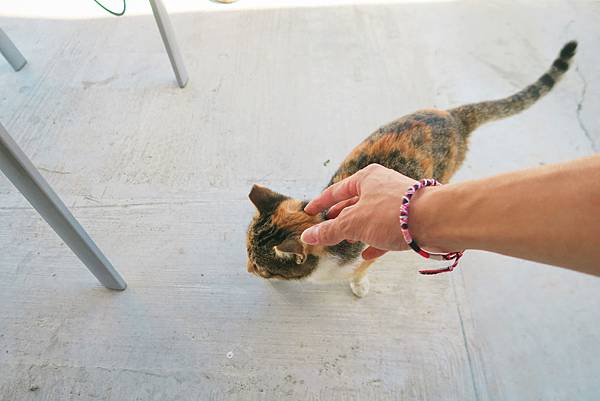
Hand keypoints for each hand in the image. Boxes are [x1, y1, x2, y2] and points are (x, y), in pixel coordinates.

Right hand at [301, 164, 419, 259]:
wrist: (436, 220)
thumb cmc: (392, 214)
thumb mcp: (354, 223)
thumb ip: (330, 231)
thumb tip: (307, 235)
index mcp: (366, 178)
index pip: (336, 190)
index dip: (320, 203)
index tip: (309, 212)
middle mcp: (382, 186)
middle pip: (354, 202)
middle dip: (340, 216)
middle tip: (327, 227)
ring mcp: (397, 202)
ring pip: (371, 216)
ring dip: (358, 229)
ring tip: (346, 241)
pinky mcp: (409, 218)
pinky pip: (387, 230)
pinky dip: (375, 240)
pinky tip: (367, 254)